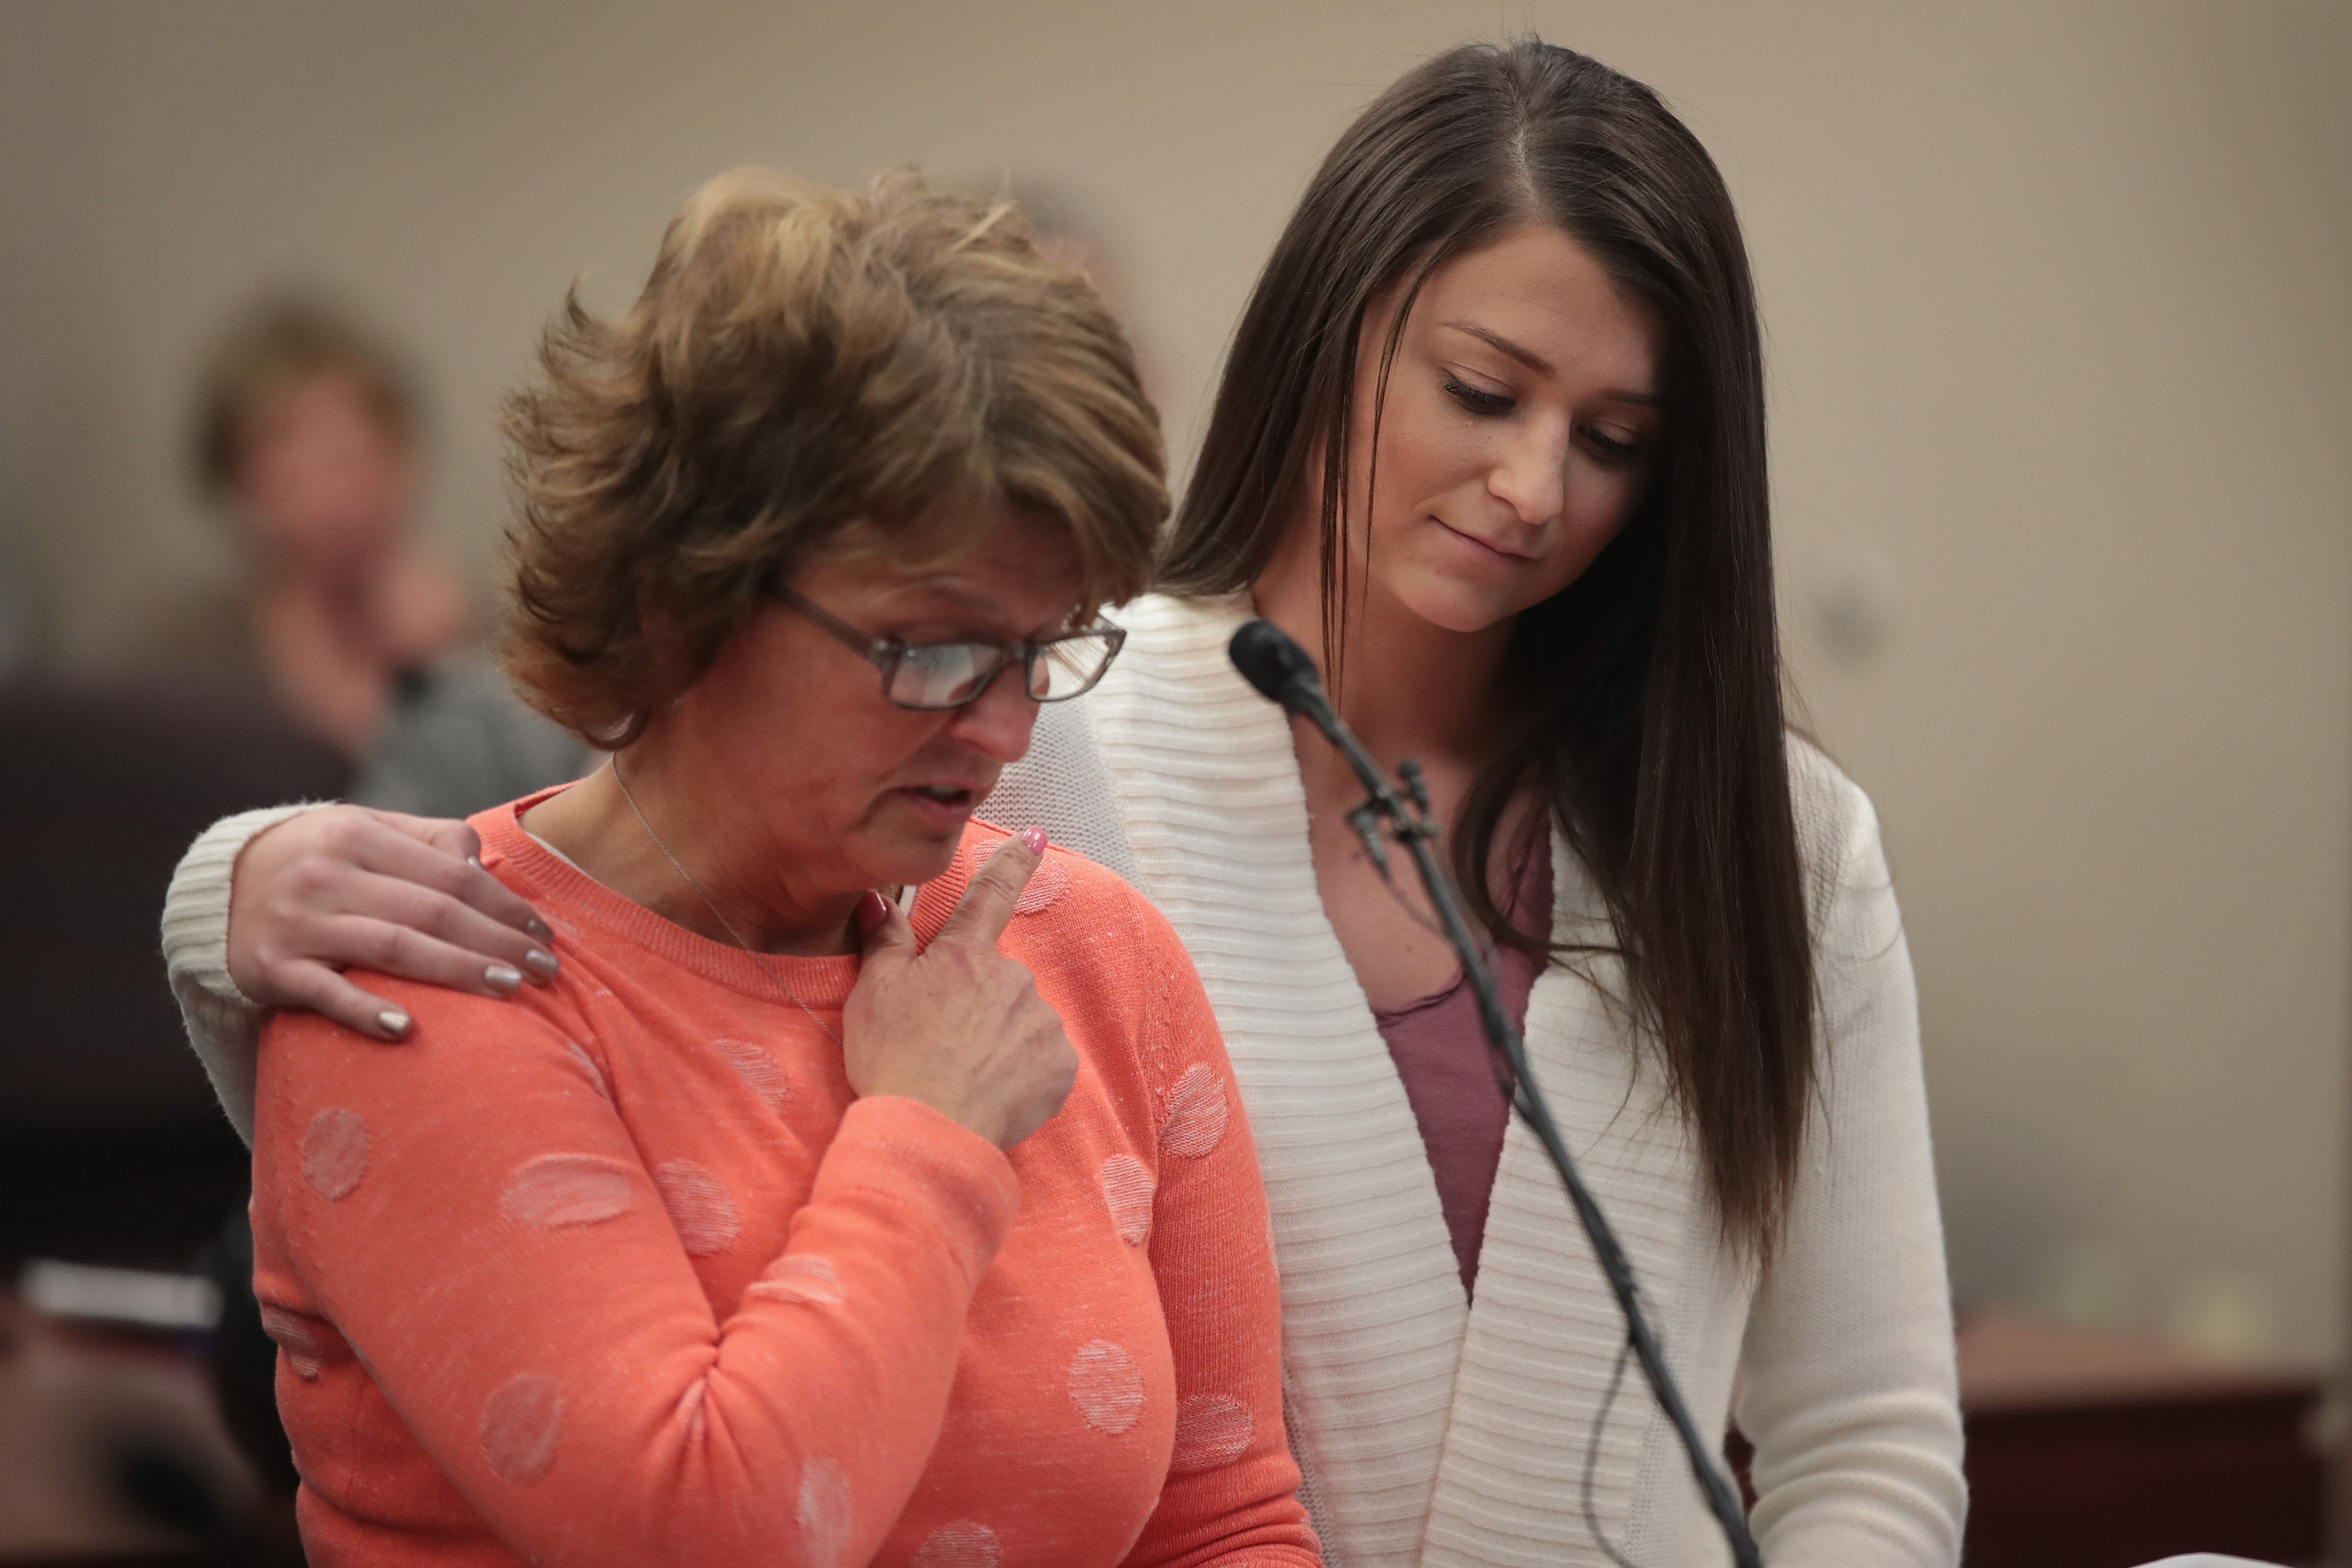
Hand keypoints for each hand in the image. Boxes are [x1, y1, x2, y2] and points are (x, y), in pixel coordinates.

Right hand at [226, 806, 557, 1040]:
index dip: (504, 905)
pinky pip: (323, 992)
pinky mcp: (270, 969)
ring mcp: (296, 923)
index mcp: (357, 834)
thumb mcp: (364, 830)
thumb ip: (427, 840)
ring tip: (509, 990)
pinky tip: (405, 1027)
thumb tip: (481, 863)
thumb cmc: (316, 859)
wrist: (215, 890)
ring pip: (392, 948)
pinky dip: (363, 1009)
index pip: (450, 874)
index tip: (543, 935)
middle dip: (496, 942)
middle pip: (432, 911)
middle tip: (545, 970)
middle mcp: (326, 874)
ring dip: (456, 970)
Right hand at [843, 829, 1076, 1150]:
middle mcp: (1013, 978)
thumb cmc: (893, 1059)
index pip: (992, 894)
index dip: (1014, 861)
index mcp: (966, 955)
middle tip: (942, 1041)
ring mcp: (1041, 1021)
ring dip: (1000, 1039)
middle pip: (998, 978)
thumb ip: (884, 940)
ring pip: (1022, 1020)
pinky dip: (1023, 1073)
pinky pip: (1043, 1060)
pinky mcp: (1061, 1066)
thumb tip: (878, 898)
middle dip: (978, 1001)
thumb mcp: (873, 993)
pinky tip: (993, 1092)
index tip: (1036, 836)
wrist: (930, 1131)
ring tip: (963, 1073)